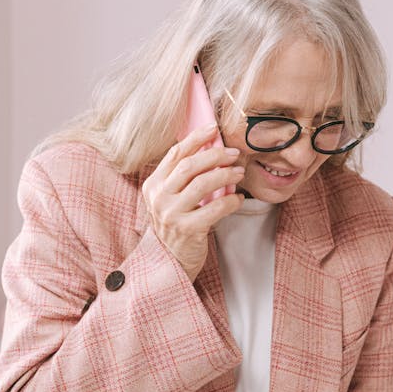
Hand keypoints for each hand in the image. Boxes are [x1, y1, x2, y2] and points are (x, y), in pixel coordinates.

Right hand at [142, 124, 243, 281]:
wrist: (170, 262)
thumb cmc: (176, 226)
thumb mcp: (171, 199)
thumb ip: (182, 178)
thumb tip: (209, 149)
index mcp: (153, 185)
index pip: (175, 154)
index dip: (196, 138)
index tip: (213, 128)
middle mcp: (158, 198)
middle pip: (190, 165)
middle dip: (216, 155)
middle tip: (234, 154)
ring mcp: (171, 214)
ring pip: (203, 183)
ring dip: (226, 175)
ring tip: (239, 173)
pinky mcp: (187, 229)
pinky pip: (216, 208)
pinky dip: (231, 201)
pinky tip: (239, 199)